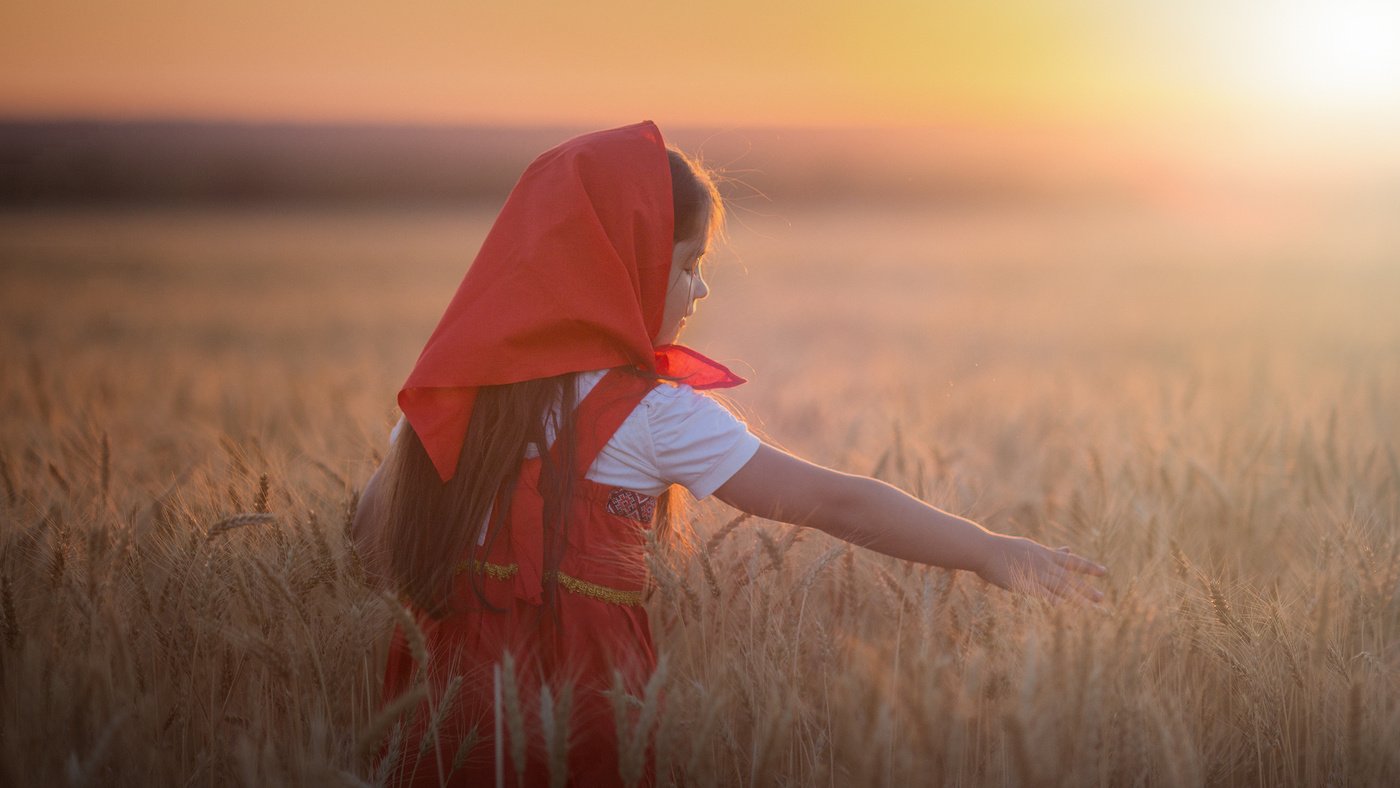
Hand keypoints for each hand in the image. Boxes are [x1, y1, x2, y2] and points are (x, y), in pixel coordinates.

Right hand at [975, 535, 1106, 604]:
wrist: (984, 549)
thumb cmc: (1004, 548)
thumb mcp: (1031, 547)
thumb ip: (1050, 552)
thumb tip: (1067, 549)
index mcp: (1045, 554)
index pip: (1072, 561)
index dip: (1088, 567)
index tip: (1104, 572)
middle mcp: (1043, 564)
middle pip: (1068, 578)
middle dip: (1085, 588)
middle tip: (1101, 598)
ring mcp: (1033, 573)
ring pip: (1058, 586)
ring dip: (1075, 597)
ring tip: (1088, 607)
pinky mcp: (1022, 583)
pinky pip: (1039, 593)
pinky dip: (1050, 599)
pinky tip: (1060, 607)